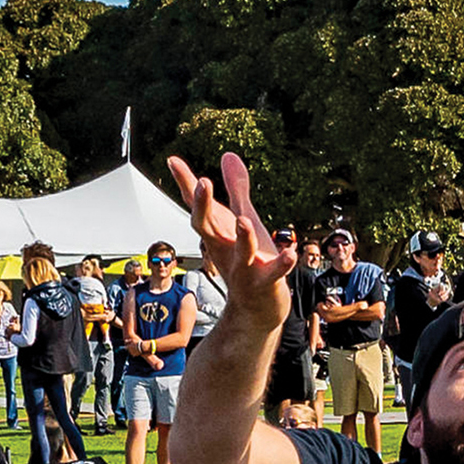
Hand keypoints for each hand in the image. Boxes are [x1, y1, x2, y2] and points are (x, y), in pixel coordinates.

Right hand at [164, 153, 295, 324]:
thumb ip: (237, 188)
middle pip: (207, 227)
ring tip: (243, 219)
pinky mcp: (265, 282)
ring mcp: (244, 267)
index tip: (173, 161)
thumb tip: (228, 155)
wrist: (256, 308)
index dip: (185, 183)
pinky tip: (290, 252)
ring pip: (240, 252)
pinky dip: (282, 264)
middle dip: (203, 207)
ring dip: (242, 237)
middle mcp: (225, 250)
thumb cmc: (249, 260)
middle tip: (202, 184)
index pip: (198, 206)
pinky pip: (273, 273)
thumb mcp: (243, 218)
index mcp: (219, 233)